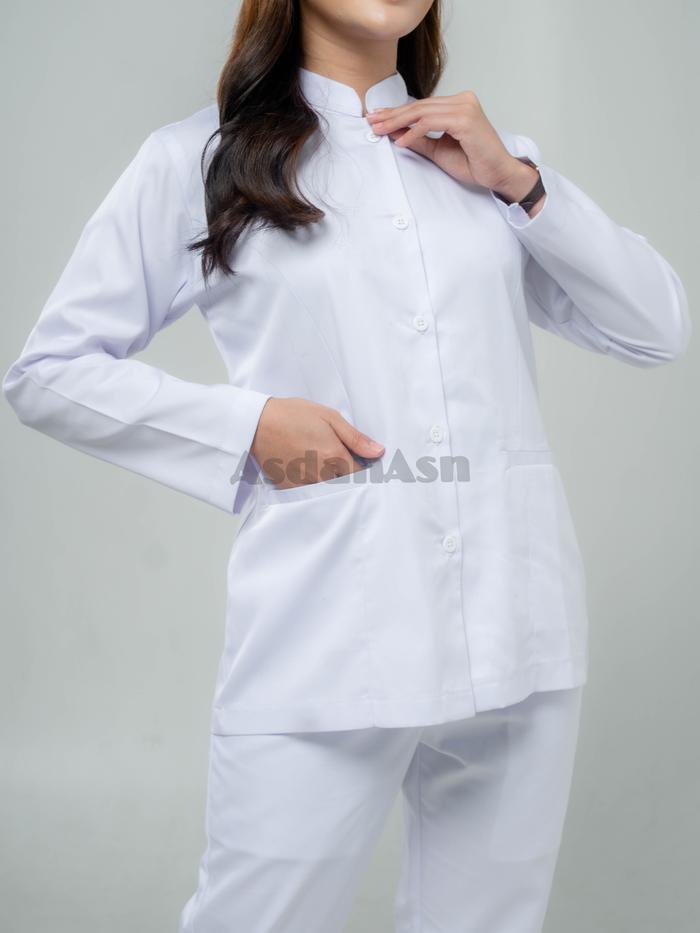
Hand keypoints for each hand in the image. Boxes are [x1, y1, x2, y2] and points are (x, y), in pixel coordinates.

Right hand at [250, 397, 384, 488]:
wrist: (256, 423)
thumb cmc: (292, 415)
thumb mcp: (328, 417)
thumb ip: (355, 437)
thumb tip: (378, 451)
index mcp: (334, 456)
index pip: (360, 474)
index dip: (363, 468)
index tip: (362, 461)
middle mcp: (321, 473)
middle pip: (345, 484)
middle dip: (347, 476)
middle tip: (340, 461)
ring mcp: (304, 483)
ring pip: (328, 490)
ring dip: (330, 480)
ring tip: (321, 462)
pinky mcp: (289, 487)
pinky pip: (308, 492)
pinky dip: (312, 483)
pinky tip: (306, 468)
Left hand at [366, 91, 543, 209]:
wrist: (498, 174)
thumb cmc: (474, 163)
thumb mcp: (438, 150)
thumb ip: (418, 139)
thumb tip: (394, 132)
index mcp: (457, 104)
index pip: (422, 106)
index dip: (397, 113)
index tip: (377, 119)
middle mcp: (462, 100)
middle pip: (419, 106)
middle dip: (392, 115)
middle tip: (371, 121)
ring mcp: (465, 107)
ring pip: (422, 111)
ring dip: (398, 122)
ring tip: (380, 131)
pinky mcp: (466, 119)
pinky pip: (431, 122)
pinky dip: (414, 132)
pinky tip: (401, 142)